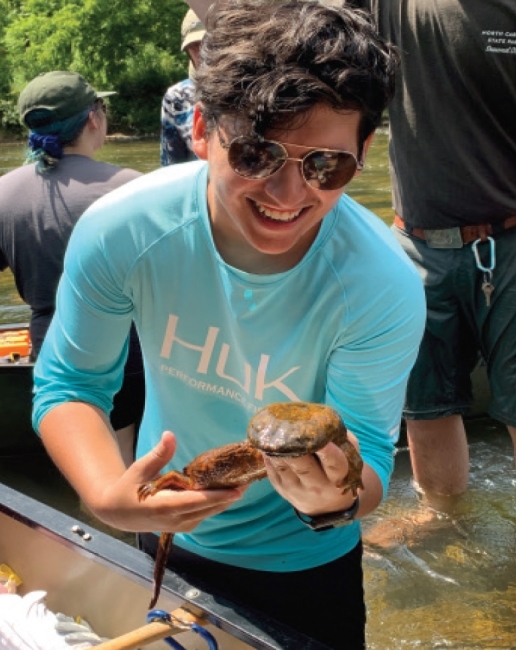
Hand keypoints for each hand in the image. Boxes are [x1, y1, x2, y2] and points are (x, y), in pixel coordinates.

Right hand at [94, 431, 245, 532]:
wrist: (118, 513)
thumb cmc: (128, 488)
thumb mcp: (140, 469)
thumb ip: (158, 454)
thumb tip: (170, 435)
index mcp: (164, 506)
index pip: (196, 502)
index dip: (218, 497)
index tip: (237, 490)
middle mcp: (176, 520)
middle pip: (209, 508)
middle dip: (230, 495)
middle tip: (250, 479)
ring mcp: (181, 525)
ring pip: (210, 512)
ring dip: (227, 499)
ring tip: (245, 481)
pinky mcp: (185, 524)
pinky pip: (205, 513)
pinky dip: (218, 502)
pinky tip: (229, 489)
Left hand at [263, 433, 360, 515]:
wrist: (328, 506)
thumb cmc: (338, 473)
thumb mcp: (349, 458)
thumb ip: (342, 440)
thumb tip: (326, 419)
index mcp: (338, 478)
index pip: (334, 464)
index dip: (328, 452)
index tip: (321, 438)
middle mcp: (317, 487)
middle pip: (303, 466)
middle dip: (294, 447)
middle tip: (286, 427)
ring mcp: (297, 490)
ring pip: (283, 468)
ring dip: (276, 449)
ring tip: (270, 431)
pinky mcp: (282, 490)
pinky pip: (272, 472)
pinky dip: (267, 456)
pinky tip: (265, 443)